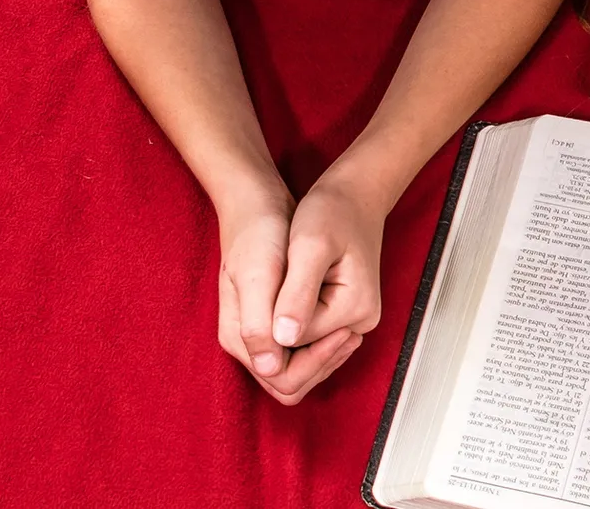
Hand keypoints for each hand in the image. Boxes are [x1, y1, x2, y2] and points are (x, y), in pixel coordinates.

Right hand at [216, 188, 336, 402]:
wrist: (259, 206)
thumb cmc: (259, 234)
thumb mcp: (260, 274)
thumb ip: (260, 321)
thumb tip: (270, 368)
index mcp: (239, 336)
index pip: (282, 380)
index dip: (316, 363)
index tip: (343, 333)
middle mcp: (250, 341)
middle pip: (292, 383)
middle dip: (323, 363)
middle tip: (351, 333)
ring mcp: (264, 332)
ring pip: (301, 369)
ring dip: (327, 355)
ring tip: (350, 329)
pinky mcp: (278, 322)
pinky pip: (305, 351)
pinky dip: (326, 343)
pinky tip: (343, 324)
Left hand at [251, 174, 386, 404]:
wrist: (352, 196)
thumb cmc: (331, 212)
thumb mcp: (308, 246)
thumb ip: (295, 296)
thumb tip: (280, 344)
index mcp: (355, 310)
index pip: (293, 348)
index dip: (265, 328)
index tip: (259, 291)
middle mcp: (359, 325)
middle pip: (301, 364)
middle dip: (270, 344)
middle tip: (258, 298)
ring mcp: (353, 324)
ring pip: (302, 358)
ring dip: (276, 339)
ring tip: (270, 294)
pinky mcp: (342, 319)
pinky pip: (308, 344)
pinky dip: (286, 332)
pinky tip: (277, 300)